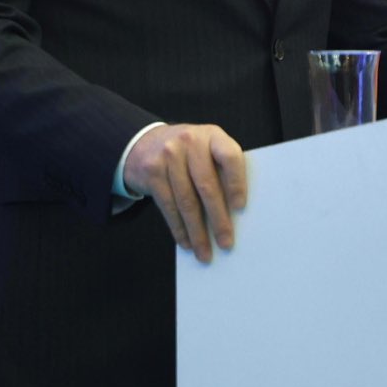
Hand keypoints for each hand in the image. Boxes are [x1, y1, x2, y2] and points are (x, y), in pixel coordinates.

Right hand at [123, 122, 247, 262]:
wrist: (146, 143)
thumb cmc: (189, 154)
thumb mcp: (207, 151)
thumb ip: (221, 171)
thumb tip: (235, 215)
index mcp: (213, 135)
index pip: (230, 157)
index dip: (236, 183)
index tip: (240, 208)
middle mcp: (190, 141)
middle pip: (207, 185)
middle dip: (217, 219)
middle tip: (226, 242)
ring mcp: (168, 155)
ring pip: (186, 200)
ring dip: (196, 231)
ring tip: (205, 251)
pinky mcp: (152, 171)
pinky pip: (168, 206)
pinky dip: (178, 228)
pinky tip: (186, 242)